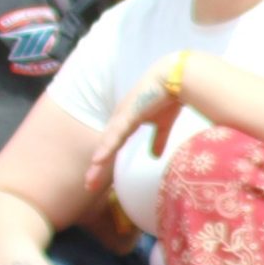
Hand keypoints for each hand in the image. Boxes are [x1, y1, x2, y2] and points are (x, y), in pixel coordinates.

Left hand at [85, 56, 184, 196]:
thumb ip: (158, 140)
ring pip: (107, 144)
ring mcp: (122, 117)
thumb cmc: (168, 99)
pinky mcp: (128, 114)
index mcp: (125, 123)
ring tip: (90, 179)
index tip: (98, 180)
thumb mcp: (162, 125)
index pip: (112, 147)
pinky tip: (98, 159)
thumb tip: (155, 157)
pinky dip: (106, 147)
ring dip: (99, 163)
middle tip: (89, 186)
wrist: (175, 79)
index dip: (105, 162)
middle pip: (105, 148)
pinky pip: (115, 135)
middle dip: (97, 168)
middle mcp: (119, 121)